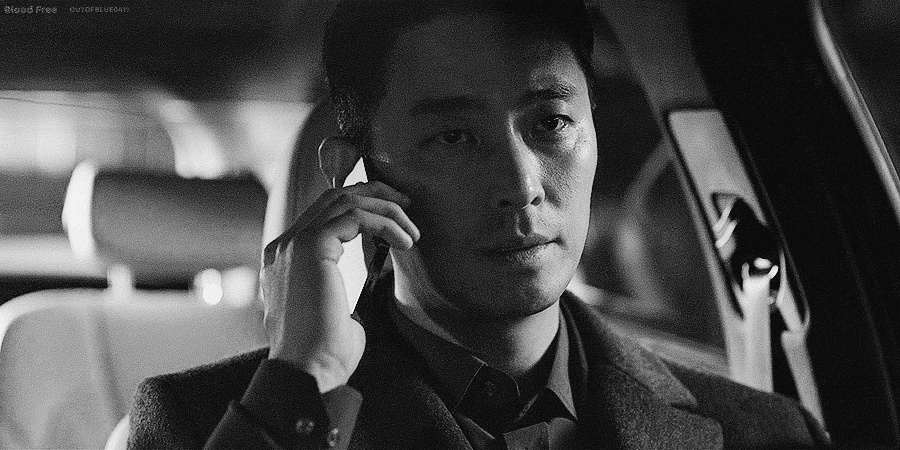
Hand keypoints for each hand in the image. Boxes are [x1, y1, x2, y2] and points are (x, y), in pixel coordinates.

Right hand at [260, 181, 419, 391]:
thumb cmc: (325, 354)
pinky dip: (386, 224)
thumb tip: (368, 283)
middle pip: (332, 197)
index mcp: (285, 260)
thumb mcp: (336, 312)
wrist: (308, 371)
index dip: (362, 208)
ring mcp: (293, 244)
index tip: (395, 220)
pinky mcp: (310, 247)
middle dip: (375, 195)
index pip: (323, 214)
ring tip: (412, 231)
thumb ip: (342, 289)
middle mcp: (284, 246)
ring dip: (386, 210)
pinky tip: (405, 242)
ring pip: (345, 200)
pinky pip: (355, 216)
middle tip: (407, 207)